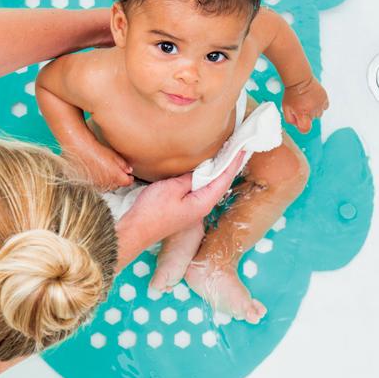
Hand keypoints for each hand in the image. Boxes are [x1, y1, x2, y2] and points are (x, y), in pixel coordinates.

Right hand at [65, 143, 133, 190]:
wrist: (81, 151)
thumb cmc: (95, 151)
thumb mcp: (114, 155)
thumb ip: (123, 164)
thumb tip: (129, 170)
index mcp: (116, 176)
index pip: (127, 182)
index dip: (129, 178)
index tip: (129, 175)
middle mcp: (107, 183)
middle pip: (118, 186)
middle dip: (120, 180)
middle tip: (119, 172)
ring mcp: (98, 184)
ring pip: (108, 187)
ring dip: (110, 182)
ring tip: (108, 171)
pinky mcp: (90, 184)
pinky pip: (99, 186)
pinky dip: (101, 182)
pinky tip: (99, 173)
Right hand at [115, 151, 246, 264]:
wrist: (136, 230)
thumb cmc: (153, 211)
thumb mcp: (172, 188)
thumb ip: (190, 178)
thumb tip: (201, 170)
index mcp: (204, 203)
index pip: (224, 179)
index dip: (233, 162)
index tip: (242, 147)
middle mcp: (202, 207)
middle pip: (221, 183)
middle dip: (229, 165)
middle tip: (237, 147)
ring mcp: (193, 209)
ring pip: (211, 186)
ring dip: (218, 171)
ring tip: (225, 155)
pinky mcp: (184, 208)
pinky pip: (201, 189)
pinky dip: (206, 177)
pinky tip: (204, 170)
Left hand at [282, 75, 328, 132]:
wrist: (299, 79)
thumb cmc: (291, 94)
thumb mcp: (285, 108)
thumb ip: (290, 120)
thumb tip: (297, 125)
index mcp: (302, 114)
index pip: (305, 129)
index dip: (302, 127)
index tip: (300, 121)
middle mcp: (312, 110)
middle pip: (311, 120)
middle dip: (306, 116)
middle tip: (301, 106)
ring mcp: (320, 104)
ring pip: (318, 114)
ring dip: (313, 111)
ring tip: (307, 102)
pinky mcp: (325, 98)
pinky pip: (324, 107)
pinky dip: (319, 105)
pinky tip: (313, 100)